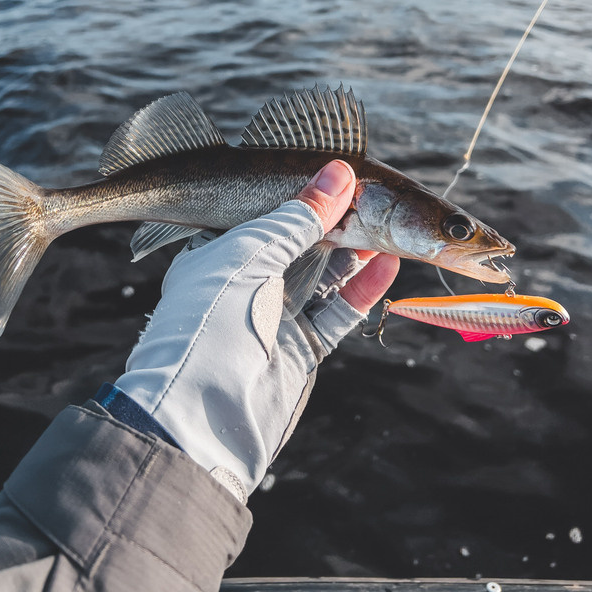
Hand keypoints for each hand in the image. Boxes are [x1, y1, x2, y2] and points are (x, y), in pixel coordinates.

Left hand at [115, 160, 398, 500]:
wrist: (201, 418)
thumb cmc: (209, 324)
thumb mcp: (249, 256)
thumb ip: (298, 217)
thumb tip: (339, 174)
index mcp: (219, 251)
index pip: (270, 211)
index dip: (306, 193)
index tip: (344, 173)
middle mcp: (248, 280)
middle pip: (303, 241)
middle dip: (338, 220)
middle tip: (376, 197)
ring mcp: (276, 314)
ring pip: (326, 273)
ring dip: (357, 250)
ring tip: (390, 224)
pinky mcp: (303, 346)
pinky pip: (340, 308)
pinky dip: (364, 287)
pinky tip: (388, 262)